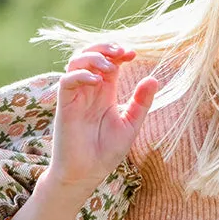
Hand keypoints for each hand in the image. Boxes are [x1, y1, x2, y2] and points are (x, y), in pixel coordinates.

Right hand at [49, 43, 159, 198]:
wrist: (87, 173)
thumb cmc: (107, 151)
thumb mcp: (131, 124)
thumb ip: (141, 102)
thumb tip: (154, 78)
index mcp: (106, 92)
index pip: (110, 62)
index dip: (119, 52)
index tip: (133, 53)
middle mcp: (90, 90)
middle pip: (91, 55)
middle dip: (105, 47)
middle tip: (122, 51)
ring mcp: (76, 96)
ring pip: (76, 63)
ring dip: (93, 58)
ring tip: (111, 68)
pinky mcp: (64, 106)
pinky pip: (66, 82)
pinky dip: (80, 76)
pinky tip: (97, 81)